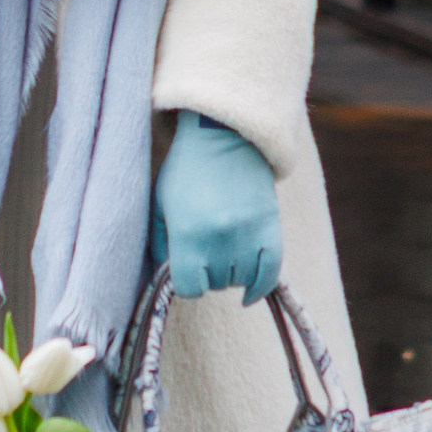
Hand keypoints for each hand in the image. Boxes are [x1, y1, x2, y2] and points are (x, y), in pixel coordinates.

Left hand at [152, 113, 281, 303]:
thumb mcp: (161, 203)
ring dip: (231, 273)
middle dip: (208, 273)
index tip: (186, 271)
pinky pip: (271, 274)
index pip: (189, 289)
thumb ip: (159, 244)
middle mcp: (220, 239)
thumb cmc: (186, 170)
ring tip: (225, 253)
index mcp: (188, 234)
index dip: (186, 283)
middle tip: (206, 250)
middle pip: (216, 284)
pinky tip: (249, 294)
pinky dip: (260, 287)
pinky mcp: (271, 229)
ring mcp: (249, 235)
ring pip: (241, 280)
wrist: (225, 137)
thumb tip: (167, 276)